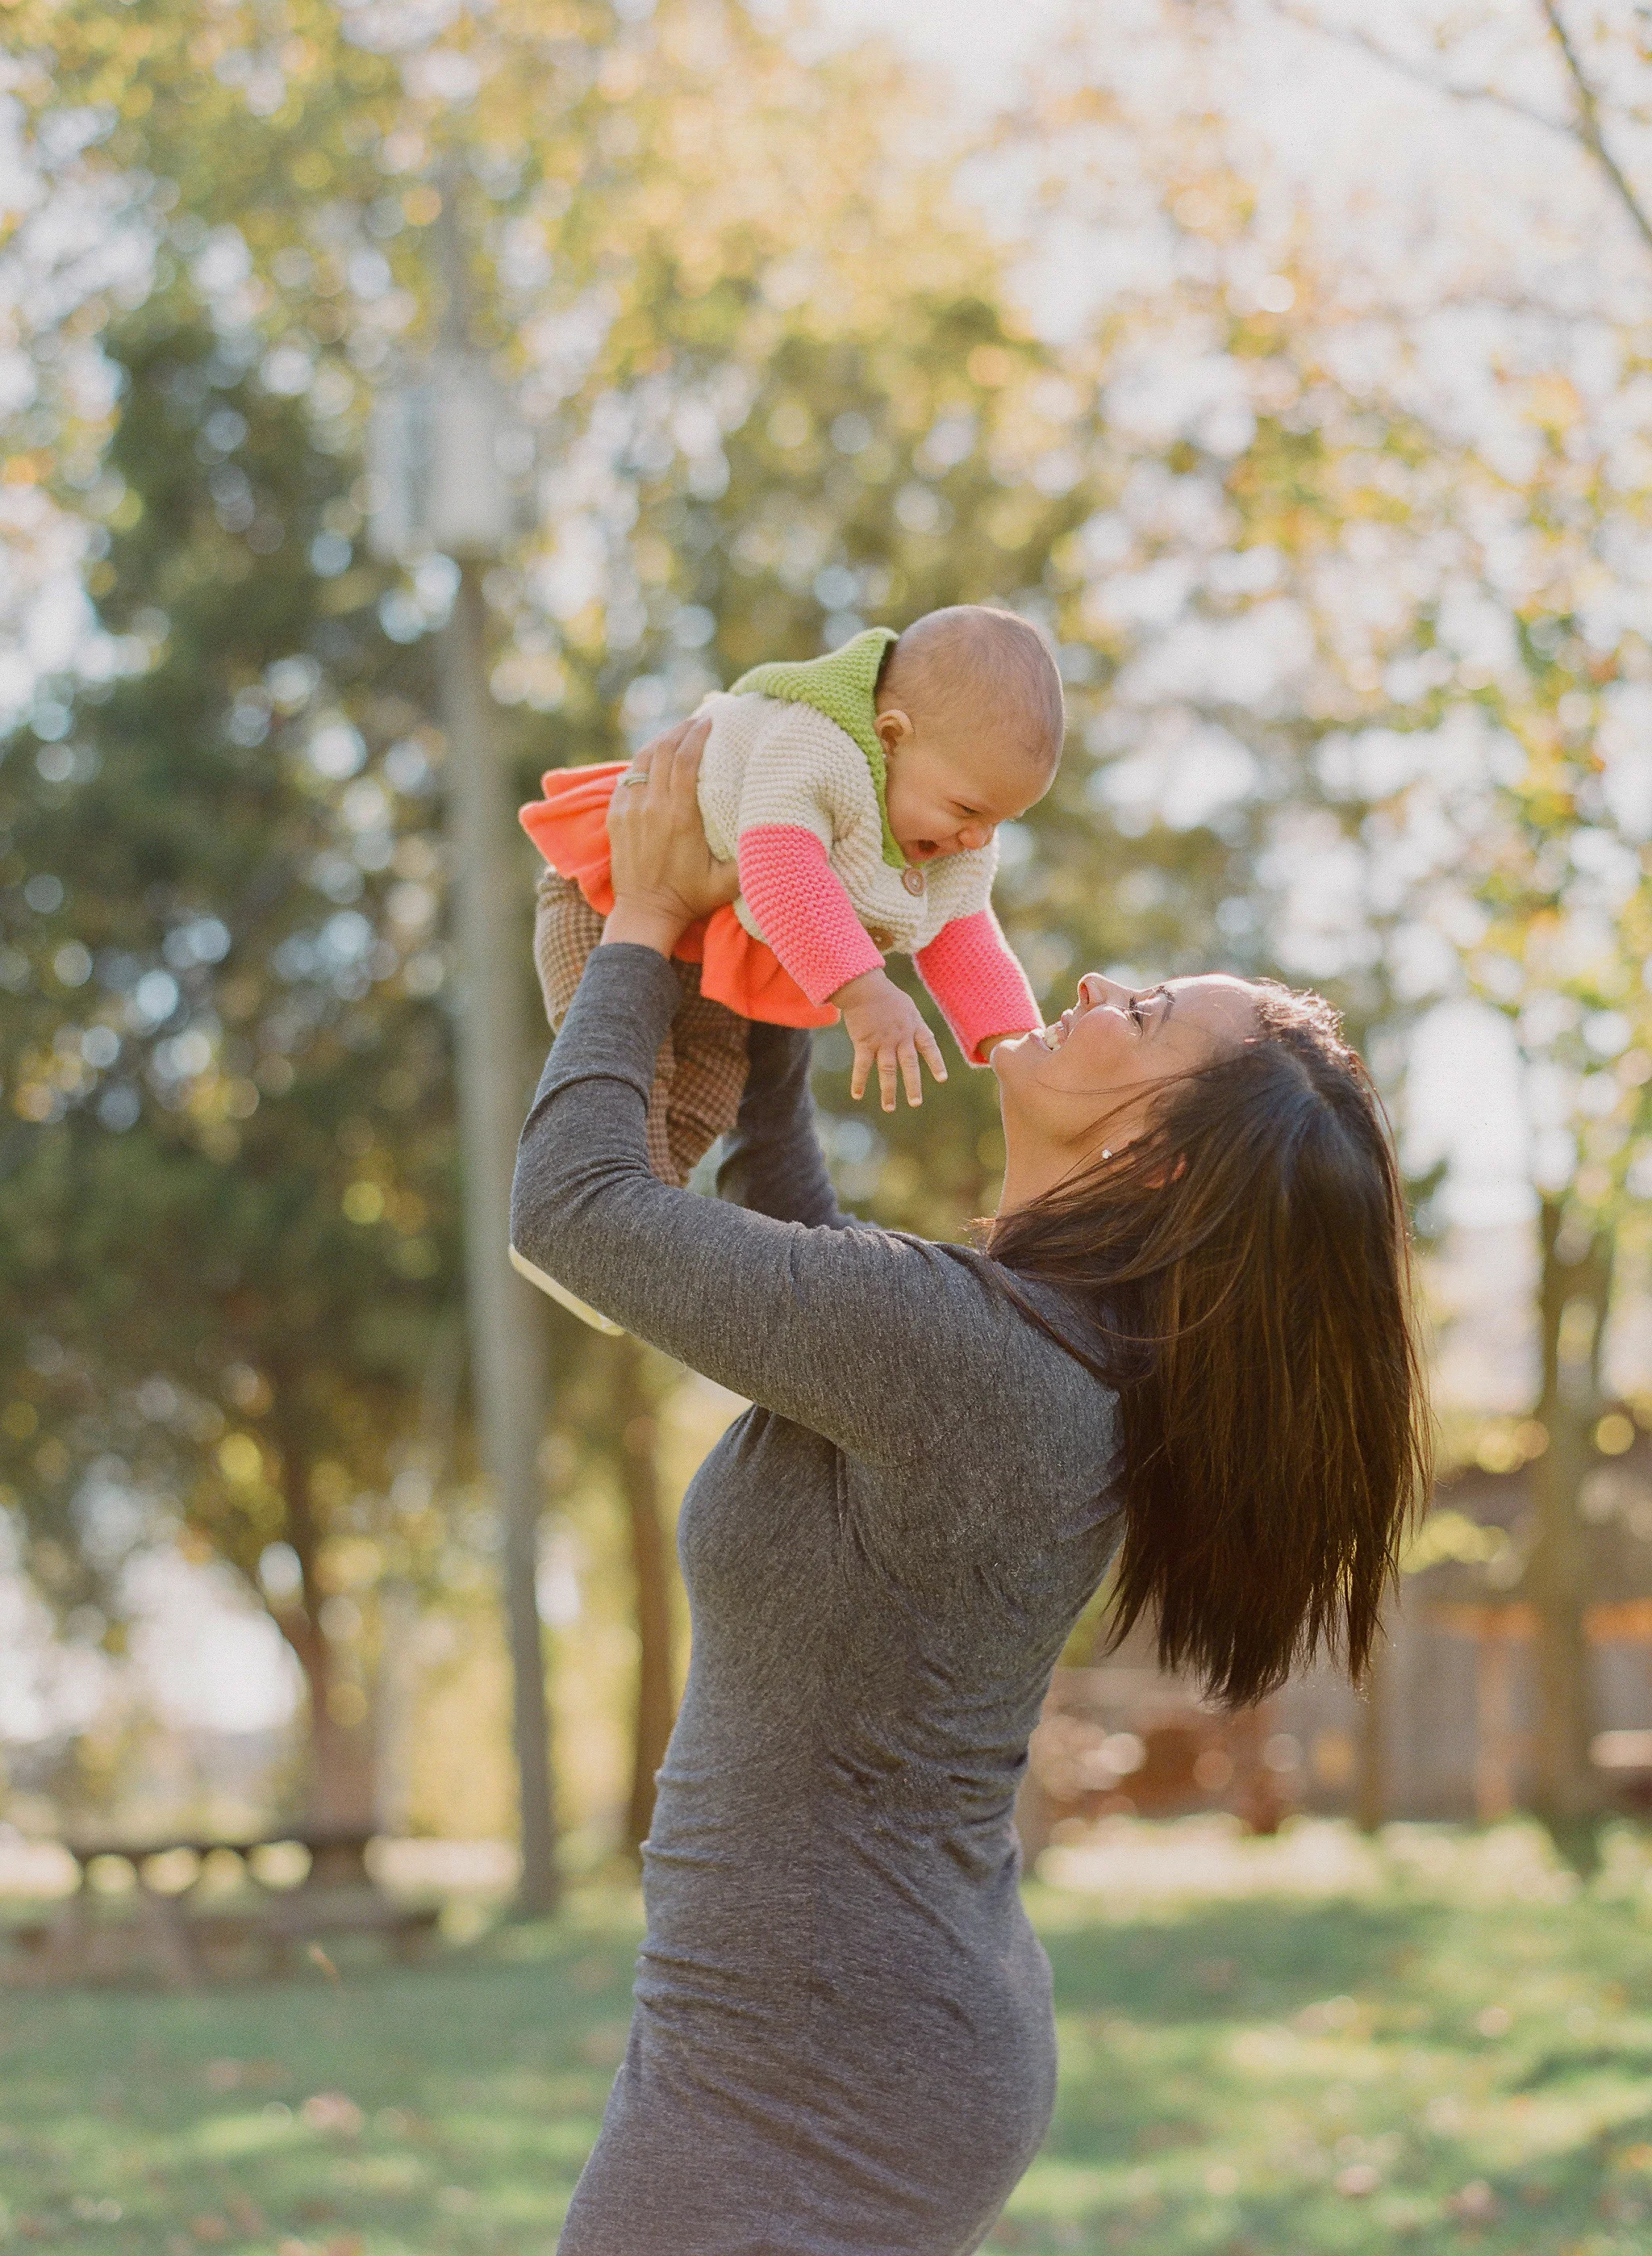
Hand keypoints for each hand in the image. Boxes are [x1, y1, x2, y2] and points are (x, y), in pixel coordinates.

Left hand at [601, 716, 740, 954]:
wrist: (646, 913)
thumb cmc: (691, 898)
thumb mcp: (728, 882)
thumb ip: (751, 857)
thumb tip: (780, 833)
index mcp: (679, 815)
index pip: (686, 760)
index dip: (698, 735)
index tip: (711, 721)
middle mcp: (651, 806)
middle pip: (665, 750)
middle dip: (682, 729)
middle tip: (699, 720)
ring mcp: (630, 809)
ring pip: (644, 759)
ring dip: (662, 740)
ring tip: (679, 732)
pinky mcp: (616, 816)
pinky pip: (628, 776)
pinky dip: (644, 761)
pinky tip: (657, 758)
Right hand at [833, 967, 947, 1110]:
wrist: (864, 986)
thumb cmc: (885, 994)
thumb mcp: (907, 1006)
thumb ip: (913, 1023)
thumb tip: (920, 1037)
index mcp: (913, 1026)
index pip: (929, 1046)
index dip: (936, 1062)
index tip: (942, 1079)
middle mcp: (901, 1036)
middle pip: (909, 1064)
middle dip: (913, 1085)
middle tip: (915, 1103)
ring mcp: (882, 1041)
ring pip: (888, 1071)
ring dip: (888, 1091)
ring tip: (889, 1108)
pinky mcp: (864, 1043)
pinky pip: (862, 1066)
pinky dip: (859, 1081)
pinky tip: (857, 1095)